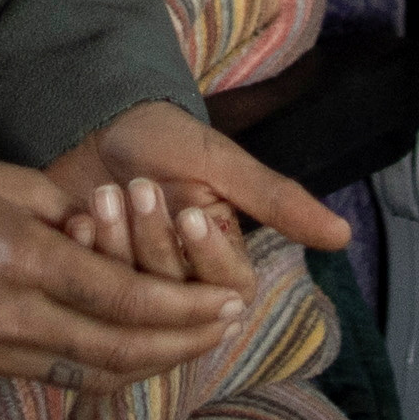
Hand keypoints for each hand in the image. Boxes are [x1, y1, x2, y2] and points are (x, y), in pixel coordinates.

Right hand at [0, 142, 247, 394]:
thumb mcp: (10, 179)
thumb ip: (71, 215)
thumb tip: (119, 243)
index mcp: (19, 260)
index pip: (121, 298)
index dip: (183, 307)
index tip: (229, 301)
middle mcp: (9, 317)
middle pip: (118, 347)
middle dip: (183, 341)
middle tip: (231, 325)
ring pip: (94, 373)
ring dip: (152, 362)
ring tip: (196, 342)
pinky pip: (61, 376)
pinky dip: (108, 366)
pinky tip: (140, 349)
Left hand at [43, 99, 353, 300]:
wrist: (93, 123)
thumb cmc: (164, 139)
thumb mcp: (221, 162)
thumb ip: (276, 200)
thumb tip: (343, 235)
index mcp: (221, 261)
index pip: (228, 289)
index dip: (206, 256)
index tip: (189, 212)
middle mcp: (181, 285)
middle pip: (175, 294)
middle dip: (152, 239)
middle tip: (137, 187)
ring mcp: (133, 289)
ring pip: (131, 296)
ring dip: (116, 242)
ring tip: (104, 194)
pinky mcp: (89, 287)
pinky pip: (89, 294)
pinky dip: (83, 252)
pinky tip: (76, 217)